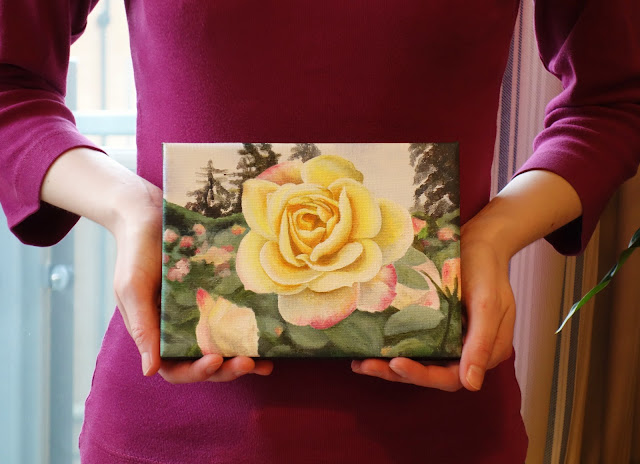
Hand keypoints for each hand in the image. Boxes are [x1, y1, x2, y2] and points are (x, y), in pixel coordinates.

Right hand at [110, 179, 272, 382]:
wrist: (149, 214)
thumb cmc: (134, 253)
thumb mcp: (131, 290)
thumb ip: (142, 328)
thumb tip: (149, 371)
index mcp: (156, 334)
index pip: (175, 368)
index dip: (196, 372)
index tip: (215, 360)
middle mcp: (180, 329)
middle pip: (205, 362)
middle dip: (227, 368)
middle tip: (250, 364)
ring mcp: (200, 313)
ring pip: (223, 345)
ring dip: (243, 357)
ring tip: (266, 363)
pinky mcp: (216, 295)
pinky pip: (233, 317)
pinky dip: (248, 329)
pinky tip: (268, 333)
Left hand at [351, 221, 515, 391]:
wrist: (482, 242)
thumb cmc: (488, 271)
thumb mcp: (489, 304)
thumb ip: (481, 344)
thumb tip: (472, 385)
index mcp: (485, 353)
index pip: (451, 378)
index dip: (422, 376)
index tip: (396, 363)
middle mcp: (466, 351)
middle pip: (430, 373)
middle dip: (397, 372)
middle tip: (365, 365)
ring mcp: (449, 338)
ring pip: (419, 360)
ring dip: (389, 365)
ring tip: (359, 363)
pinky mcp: (435, 324)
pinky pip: (414, 340)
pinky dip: (393, 345)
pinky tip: (367, 346)